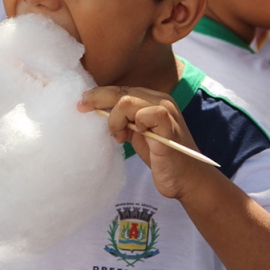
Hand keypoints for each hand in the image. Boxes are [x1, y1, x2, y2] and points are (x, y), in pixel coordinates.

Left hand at [78, 86, 207, 199]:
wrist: (186, 179)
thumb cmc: (161, 158)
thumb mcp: (137, 135)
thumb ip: (124, 121)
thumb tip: (97, 110)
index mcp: (153, 100)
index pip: (121, 90)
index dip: (99, 95)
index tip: (82, 103)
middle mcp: (160, 100)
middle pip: (120, 91)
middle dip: (97, 99)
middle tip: (82, 108)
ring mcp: (166, 110)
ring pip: (126, 100)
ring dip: (114, 120)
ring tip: (119, 137)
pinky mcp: (168, 124)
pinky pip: (144, 113)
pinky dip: (134, 123)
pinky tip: (134, 136)